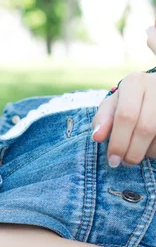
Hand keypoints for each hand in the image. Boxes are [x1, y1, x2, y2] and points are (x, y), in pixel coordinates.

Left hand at [91, 25, 155, 167]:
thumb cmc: (127, 102)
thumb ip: (102, 120)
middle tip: (124, 163)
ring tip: (135, 154)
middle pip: (145, 128)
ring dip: (146, 152)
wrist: (153, 92)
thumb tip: (97, 136)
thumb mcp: (112, 106)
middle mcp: (155, 86)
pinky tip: (148, 149)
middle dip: (132, 151)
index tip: (112, 160)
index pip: (126, 116)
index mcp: (134, 83)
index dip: (118, 141)